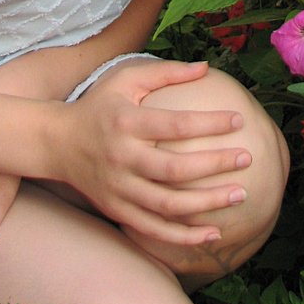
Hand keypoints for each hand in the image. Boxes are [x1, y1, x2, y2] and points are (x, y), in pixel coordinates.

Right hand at [59, 60, 251, 247]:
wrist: (56, 143)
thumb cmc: (99, 105)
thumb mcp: (126, 79)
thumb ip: (166, 72)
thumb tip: (206, 67)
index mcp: (127, 123)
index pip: (175, 125)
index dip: (209, 124)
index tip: (239, 120)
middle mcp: (122, 158)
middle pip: (175, 169)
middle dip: (215, 165)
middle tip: (247, 158)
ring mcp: (119, 189)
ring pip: (168, 205)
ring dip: (207, 204)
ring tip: (240, 194)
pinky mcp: (117, 211)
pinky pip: (154, 229)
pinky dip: (184, 236)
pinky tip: (213, 233)